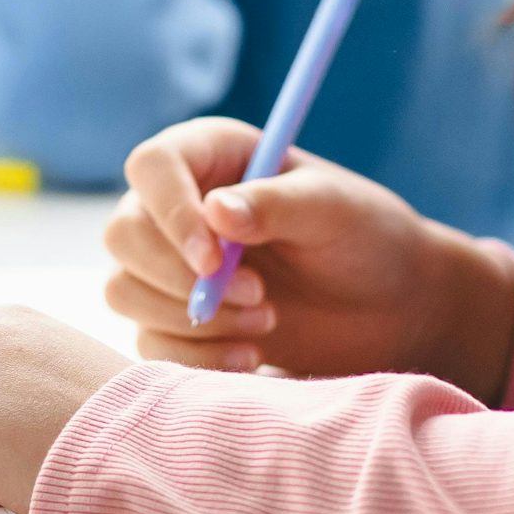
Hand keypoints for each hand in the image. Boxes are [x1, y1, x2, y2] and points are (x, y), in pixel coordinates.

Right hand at [101, 118, 513, 397]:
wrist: (390, 306)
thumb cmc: (366, 238)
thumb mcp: (334, 209)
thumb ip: (276, 204)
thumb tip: (216, 211)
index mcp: (211, 156)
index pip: (152, 167)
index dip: (170, 212)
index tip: (214, 260)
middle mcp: (179, 207)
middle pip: (123, 234)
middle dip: (180, 277)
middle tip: (260, 296)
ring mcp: (170, 266)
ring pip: (124, 291)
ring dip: (192, 320)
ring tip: (268, 321)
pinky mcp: (174, 321)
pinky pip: (147, 342)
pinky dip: (194, 357)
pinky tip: (253, 355)